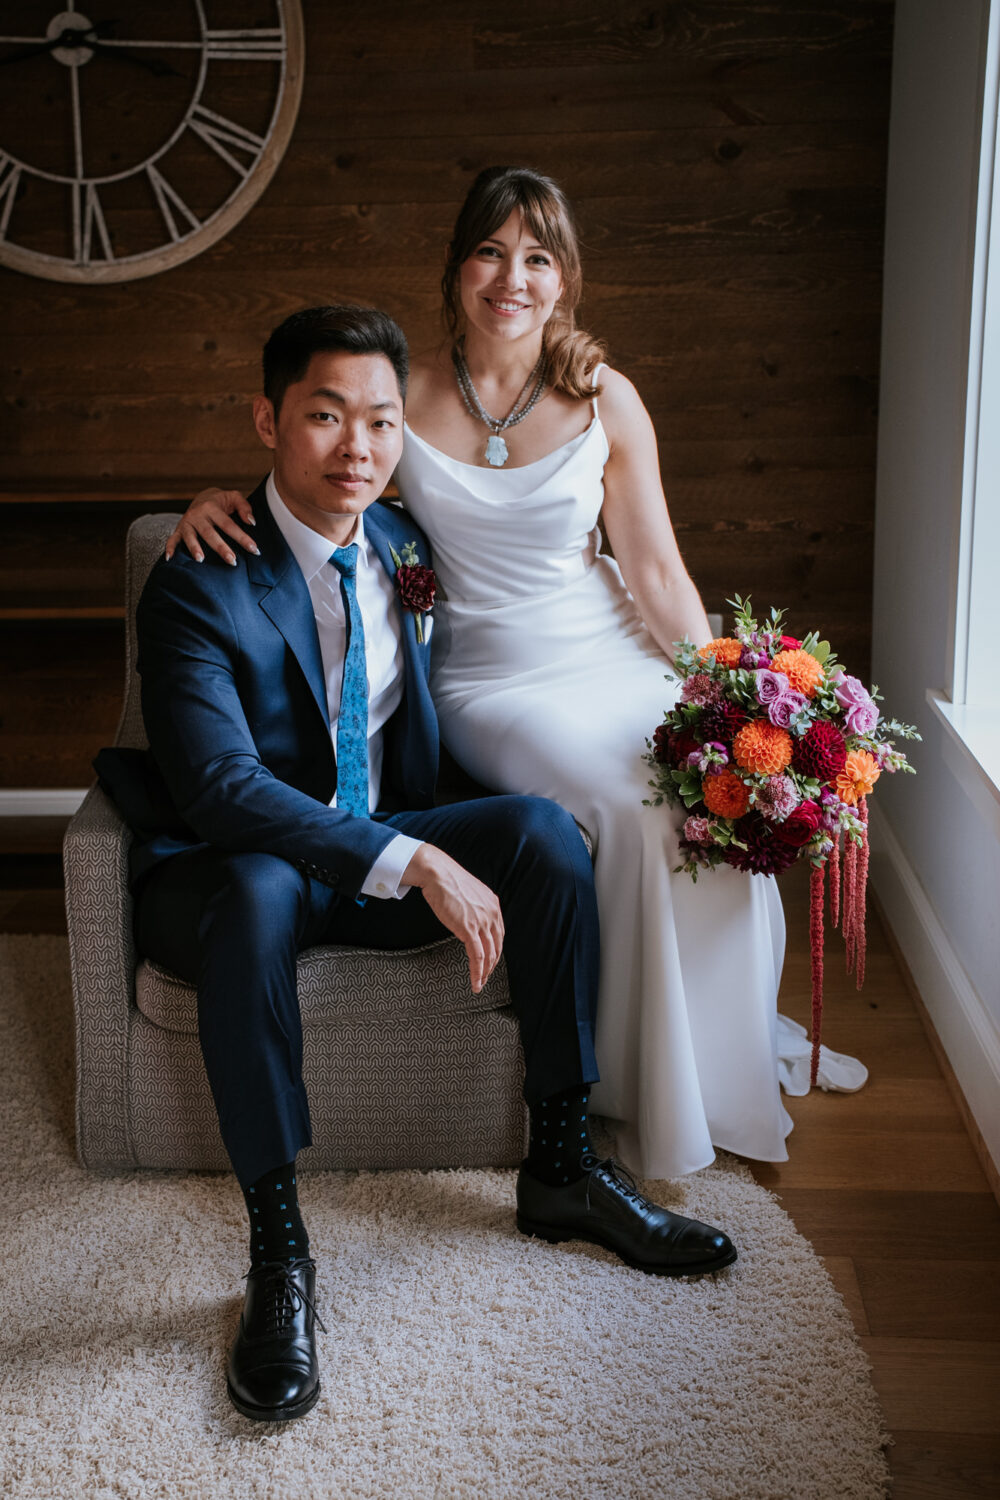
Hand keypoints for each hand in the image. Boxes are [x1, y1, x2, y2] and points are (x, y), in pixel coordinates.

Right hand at [164, 488, 257, 564]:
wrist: (202, 497)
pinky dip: (170, 548)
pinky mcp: (179, 529)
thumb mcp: (234, 497)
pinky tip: (171, 559)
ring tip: (201, 559)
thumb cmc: (221, 501)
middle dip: (221, 547)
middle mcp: (198, 514)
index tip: (254, 549)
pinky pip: (172, 539)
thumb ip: (244, 507)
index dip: (242, 537)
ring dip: (194, 548)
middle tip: (232, 561)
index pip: (229, 524)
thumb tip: (251, 522)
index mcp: (212, 507)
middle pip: (209, 533)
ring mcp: (187, 522)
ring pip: (190, 537)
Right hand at [403, 845, 503, 993]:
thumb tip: (469, 920)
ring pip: (489, 954)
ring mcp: (482, 922)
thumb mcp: (468, 894)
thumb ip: (474, 908)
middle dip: (492, 965)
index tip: (490, 961)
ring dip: (485, 973)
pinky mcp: (469, 929)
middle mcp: (492, 913)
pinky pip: (477, 956)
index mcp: (493, 905)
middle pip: (497, 946)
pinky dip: (477, 971)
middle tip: (485, 977)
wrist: (438, 873)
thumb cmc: (447, 882)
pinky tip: (475, 981)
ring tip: (479, 984)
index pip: (499, 934)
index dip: (495, 950)